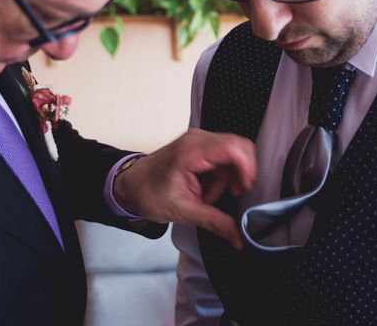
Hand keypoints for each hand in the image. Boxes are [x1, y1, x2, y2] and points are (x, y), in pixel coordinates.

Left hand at [113, 128, 255, 249]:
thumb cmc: (148, 193)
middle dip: (239, 174)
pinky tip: (206, 188)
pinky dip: (221, 175)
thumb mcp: (184, 212)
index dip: (246, 167)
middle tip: (230, 193)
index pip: (233, 147)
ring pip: (232, 155)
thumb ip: (215, 223)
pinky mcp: (199, 146)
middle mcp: (197, 139)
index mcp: (191, 152)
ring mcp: (198, 141)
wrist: (130, 186)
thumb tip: (238, 237)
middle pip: (237, 148)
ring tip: (208, 195)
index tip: (244, 187)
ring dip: (227, 178)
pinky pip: (223, 157)